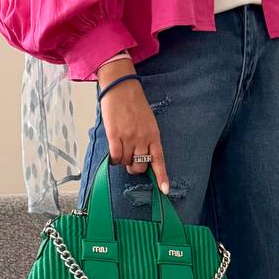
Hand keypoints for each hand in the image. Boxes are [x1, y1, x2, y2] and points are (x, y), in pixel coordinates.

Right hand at [98, 75, 170, 192]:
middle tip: (129, 161)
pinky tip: (113, 155)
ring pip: (126, 162)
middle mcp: (143, 138)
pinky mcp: (115, 135)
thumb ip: (147, 139)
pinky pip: (115, 156)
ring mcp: (129, 137)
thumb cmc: (134, 104)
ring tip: (120, 150)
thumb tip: (141, 157)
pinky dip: (114, 160)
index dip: (162, 176)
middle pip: (140, 166)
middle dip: (134, 168)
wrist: (121, 87)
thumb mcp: (148, 122)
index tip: (165, 190)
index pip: (159, 160)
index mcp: (154, 135)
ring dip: (122, 162)